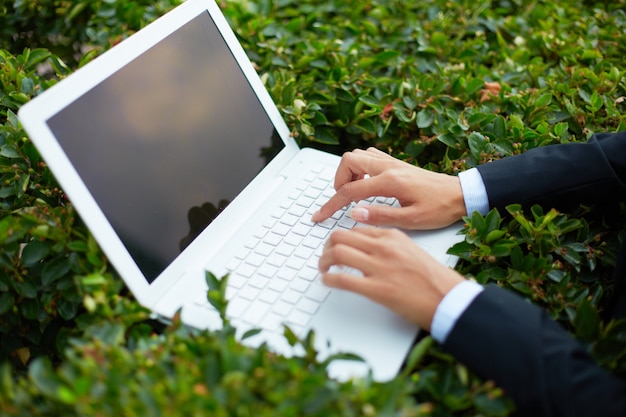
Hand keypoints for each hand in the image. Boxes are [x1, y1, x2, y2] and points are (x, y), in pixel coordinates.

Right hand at [311, 147, 466, 229]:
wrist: (461, 194)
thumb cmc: (440, 208)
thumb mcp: (411, 220)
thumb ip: (380, 217)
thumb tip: (353, 214)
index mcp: (390, 181)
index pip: (349, 191)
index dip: (331, 205)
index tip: (320, 216)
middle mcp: (388, 167)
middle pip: (348, 161)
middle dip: (337, 180)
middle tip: (340, 199)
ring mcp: (392, 162)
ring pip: (358, 155)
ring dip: (349, 172)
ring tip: (353, 193)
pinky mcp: (397, 164)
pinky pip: (370, 157)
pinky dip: (360, 168)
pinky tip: (367, 185)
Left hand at [318, 227, 464, 330]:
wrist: (449, 299)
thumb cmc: (434, 279)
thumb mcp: (412, 250)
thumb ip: (390, 246)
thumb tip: (368, 249)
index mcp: (393, 236)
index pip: (356, 229)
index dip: (341, 238)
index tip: (336, 245)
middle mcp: (384, 248)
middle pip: (341, 236)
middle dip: (327, 246)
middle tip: (325, 256)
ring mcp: (380, 267)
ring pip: (337, 253)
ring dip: (324, 261)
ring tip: (324, 268)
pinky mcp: (377, 289)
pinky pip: (342, 279)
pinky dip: (329, 279)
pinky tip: (327, 281)